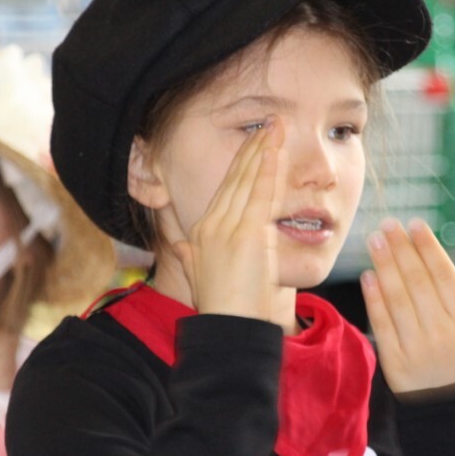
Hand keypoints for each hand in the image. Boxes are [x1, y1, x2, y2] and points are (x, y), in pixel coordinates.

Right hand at [163, 119, 286, 322]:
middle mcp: (211, 225)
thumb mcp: (199, 277)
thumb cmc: (224, 310)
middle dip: (253, 148)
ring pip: (247, 180)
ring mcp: (227, 228)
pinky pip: (260, 194)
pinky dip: (268, 168)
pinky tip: (275, 149)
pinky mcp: (247, 234)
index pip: (225, 189)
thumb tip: (177, 246)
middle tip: (269, 125)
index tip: (254, 143)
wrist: (229, 331)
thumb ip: (188, 257)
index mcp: (201, 233)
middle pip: (235, 178)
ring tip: (276, 127)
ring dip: (263, 150)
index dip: (240, 163)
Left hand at [360, 218, 454, 392]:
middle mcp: (442, 336)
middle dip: (401, 249)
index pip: (444, 278)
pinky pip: (382, 326)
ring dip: (384, 266)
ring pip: (397, 299)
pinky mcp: (395, 367)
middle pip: (417, 282)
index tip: (416, 226)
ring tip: (375, 241)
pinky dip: (374, 300)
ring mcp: (416, 351)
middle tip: (389, 225)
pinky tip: (369, 277)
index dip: (428, 249)